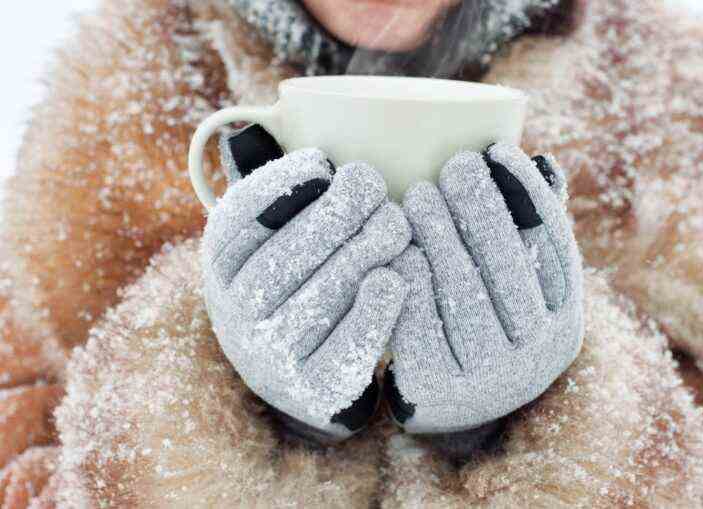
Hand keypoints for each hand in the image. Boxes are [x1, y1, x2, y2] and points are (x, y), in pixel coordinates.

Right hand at [203, 126, 410, 440]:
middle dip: (336, 211)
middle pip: (286, 255)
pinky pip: (347, 346)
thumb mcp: (270, 240)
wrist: (298, 370)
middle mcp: (235, 314)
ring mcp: (270, 357)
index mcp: (221, 269)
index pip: (238, 222)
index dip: (280, 185)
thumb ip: (269, 194)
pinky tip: (395, 278)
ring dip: (365, 251)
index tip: (322, 162)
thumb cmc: (295, 280)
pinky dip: (375, 310)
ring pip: (323, 296)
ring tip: (396, 223)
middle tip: (373, 183)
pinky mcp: (313, 388)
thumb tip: (252, 127)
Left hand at [385, 143, 583, 434]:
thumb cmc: (484, 322)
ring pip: (462, 289)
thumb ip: (532, 231)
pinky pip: (419, 318)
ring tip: (416, 193)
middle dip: (480, 207)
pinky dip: (407, 275)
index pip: (553, 246)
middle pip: (507, 265)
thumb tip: (545, 162)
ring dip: (439, 233)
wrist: (449, 403)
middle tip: (453, 165)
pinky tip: (396, 245)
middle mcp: (539, 355)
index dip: (526, 193)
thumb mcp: (519, 287)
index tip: (497, 149)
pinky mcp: (439, 388)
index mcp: (565, 321)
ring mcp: (491, 378)